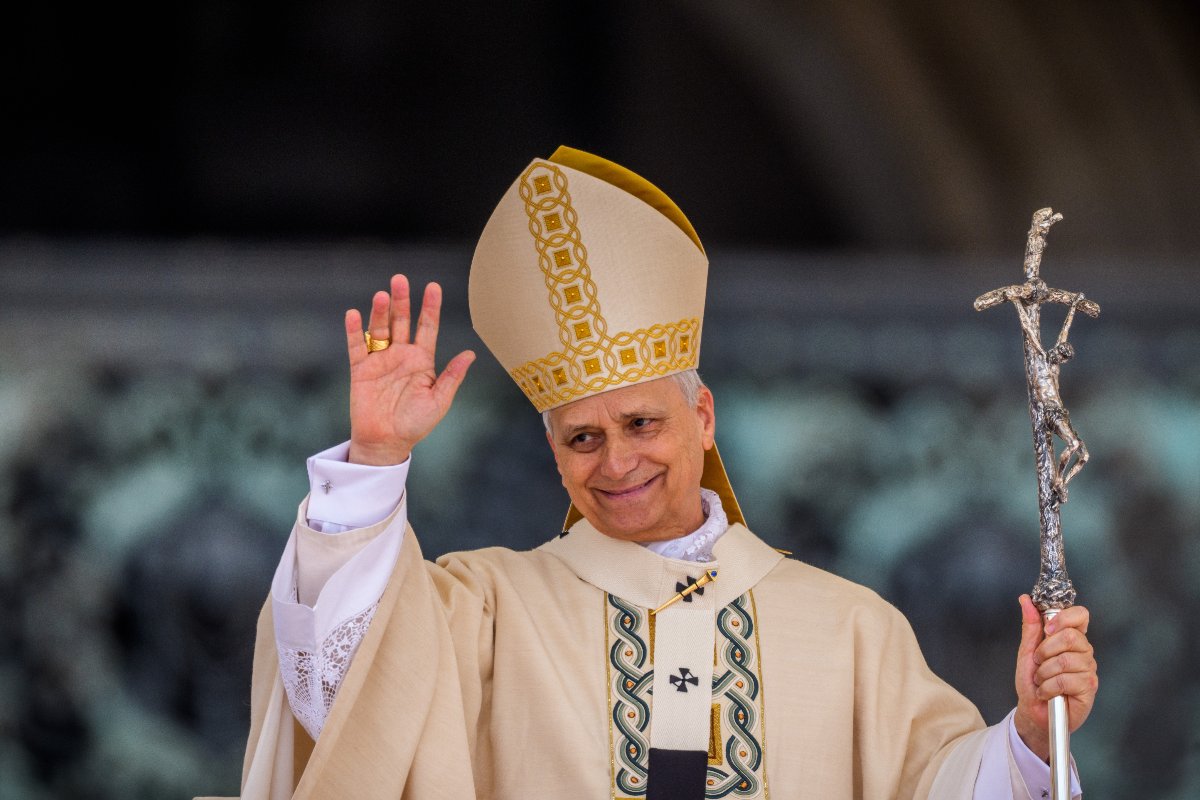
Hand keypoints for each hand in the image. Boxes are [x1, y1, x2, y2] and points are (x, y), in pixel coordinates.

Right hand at [345, 274, 474, 464]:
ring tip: (381, 295)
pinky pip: (357, 346)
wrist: (387, 442)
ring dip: (380, 312)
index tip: (433, 287)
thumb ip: (451, 376)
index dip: (430, 307)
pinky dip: (354, 331)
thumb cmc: (416, 423)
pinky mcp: (361, 370)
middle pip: (402, 322)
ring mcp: (381, 361)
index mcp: (422, 361)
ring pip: (380, 329)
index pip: (427, 328)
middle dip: (402, 301)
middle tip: (400, 279)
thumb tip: (470, 354)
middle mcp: (401, 355)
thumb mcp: (439, 400)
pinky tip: (354, 314)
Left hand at [1013, 595, 1098, 761]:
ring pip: (1066, 660)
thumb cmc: (1032, 682)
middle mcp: (1083, 652)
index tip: (1047, 628)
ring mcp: (1088, 671)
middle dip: (1046, 650)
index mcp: (1070, 639)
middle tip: (1038, 662)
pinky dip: (1048, 687)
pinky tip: (1047, 692)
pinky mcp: (1089, 689)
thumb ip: (1030, 626)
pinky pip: (1066, 680)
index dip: (1064, 617)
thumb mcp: (1027, 651)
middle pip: (1072, 636)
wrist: (1032, 711)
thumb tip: (1025, 600)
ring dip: (1044, 672)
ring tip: (1042, 680)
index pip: (1081, 615)